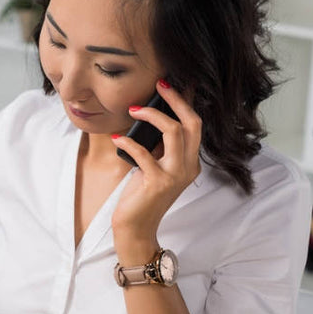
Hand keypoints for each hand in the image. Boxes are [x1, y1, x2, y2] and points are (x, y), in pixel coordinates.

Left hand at [110, 80, 202, 263]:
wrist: (137, 229)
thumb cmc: (142, 196)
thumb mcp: (155, 167)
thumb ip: (159, 147)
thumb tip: (150, 116)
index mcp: (190, 162)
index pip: (194, 125)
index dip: (184, 102)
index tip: (168, 84)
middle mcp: (188, 167)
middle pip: (191, 123)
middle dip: (176, 100)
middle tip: (159, 84)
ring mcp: (175, 175)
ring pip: (174, 133)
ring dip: (152, 116)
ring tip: (134, 109)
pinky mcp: (157, 183)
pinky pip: (144, 153)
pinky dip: (129, 142)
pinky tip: (117, 138)